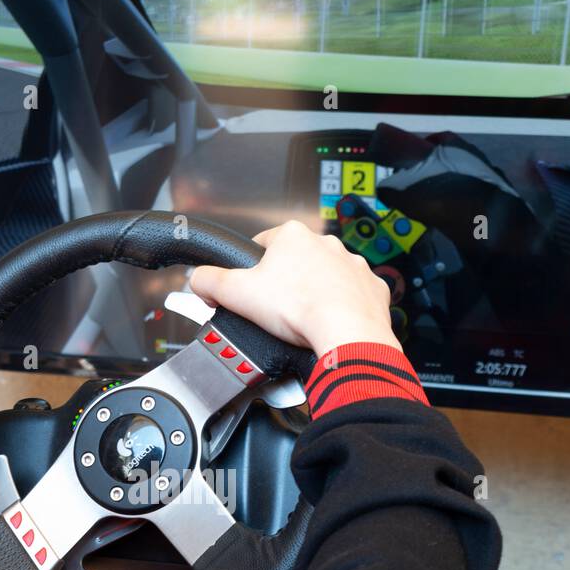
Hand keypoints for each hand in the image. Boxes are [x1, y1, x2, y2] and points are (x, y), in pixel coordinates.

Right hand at [190, 219, 400, 359]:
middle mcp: (326, 244)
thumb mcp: (236, 294)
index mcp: (293, 236)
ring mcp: (352, 265)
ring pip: (327, 277)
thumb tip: (197, 279)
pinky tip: (330, 324)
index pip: (264, 243)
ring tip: (304, 319)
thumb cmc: (299, 309)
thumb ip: (210, 282)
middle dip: (286, 282)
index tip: (250, 287)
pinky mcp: (371, 288)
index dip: (252, 267)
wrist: (347, 333)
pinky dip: (342, 308)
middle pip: (297, 261)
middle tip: (276, 309)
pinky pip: (353, 295)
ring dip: (315, 292)